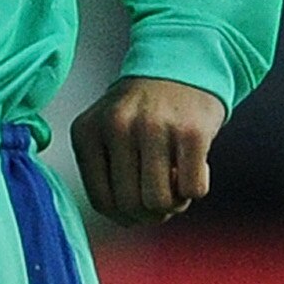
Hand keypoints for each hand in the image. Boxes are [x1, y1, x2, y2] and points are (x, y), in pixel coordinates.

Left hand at [70, 77, 225, 225]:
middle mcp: (117, 126)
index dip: (125, 216)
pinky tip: (193, 166)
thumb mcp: (104, 132)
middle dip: (151, 213)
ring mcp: (154, 126)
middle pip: (131, 205)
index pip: (102, 202)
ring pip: (160, 201)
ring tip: (176, 182)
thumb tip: (124, 219)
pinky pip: (193, 189)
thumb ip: (102, 174)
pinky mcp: (192, 130)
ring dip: (174, 204)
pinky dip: (196, 188)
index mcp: (87, 131)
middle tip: (162, 197)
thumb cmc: (141, 113)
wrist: (182, 64)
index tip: (139, 209)